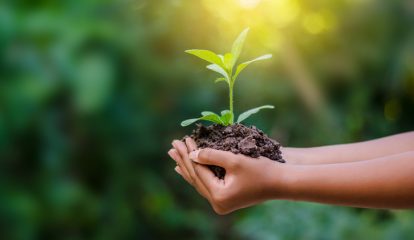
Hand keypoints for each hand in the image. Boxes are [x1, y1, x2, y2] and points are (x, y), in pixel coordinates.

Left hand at [168, 138, 286, 214]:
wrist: (281, 182)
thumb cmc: (260, 169)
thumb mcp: (234, 160)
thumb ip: (211, 155)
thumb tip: (191, 154)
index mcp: (219, 196)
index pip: (198, 171)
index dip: (189, 154)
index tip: (182, 139)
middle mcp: (218, 203)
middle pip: (195, 178)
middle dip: (184, 160)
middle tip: (172, 146)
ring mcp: (221, 203)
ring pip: (199, 182)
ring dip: (187, 167)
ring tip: (175, 155)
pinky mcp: (226, 198)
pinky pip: (206, 185)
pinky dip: (197, 174)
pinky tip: (187, 168)